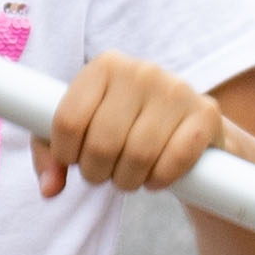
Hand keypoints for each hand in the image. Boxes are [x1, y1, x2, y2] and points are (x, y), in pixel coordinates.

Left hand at [32, 53, 223, 201]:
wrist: (188, 130)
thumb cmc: (124, 130)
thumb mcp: (82, 134)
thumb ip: (52, 156)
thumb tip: (48, 188)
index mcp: (104, 66)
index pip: (68, 120)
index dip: (65, 154)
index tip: (73, 161)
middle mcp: (141, 71)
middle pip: (102, 142)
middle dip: (97, 173)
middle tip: (103, 176)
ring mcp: (176, 89)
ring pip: (138, 154)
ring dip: (127, 181)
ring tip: (127, 179)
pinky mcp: (206, 113)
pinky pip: (176, 159)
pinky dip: (160, 179)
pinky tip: (155, 178)